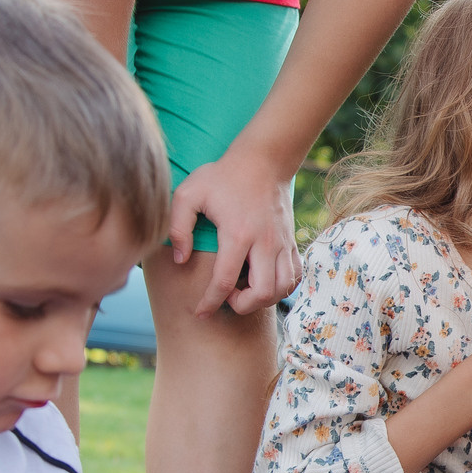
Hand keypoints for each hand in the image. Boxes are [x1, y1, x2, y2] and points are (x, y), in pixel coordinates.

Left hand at [169, 149, 300, 316]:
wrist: (263, 160)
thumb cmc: (222, 176)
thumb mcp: (189, 193)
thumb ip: (177, 226)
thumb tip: (180, 259)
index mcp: (237, 233)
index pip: (225, 281)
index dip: (210, 302)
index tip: (200, 312)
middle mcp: (265, 242)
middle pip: (261, 293)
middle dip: (241, 306)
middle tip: (227, 296)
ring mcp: (282, 243)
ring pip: (282, 289)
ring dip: (263, 299)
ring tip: (244, 290)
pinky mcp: (292, 242)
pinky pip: (294, 276)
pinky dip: (281, 288)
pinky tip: (264, 282)